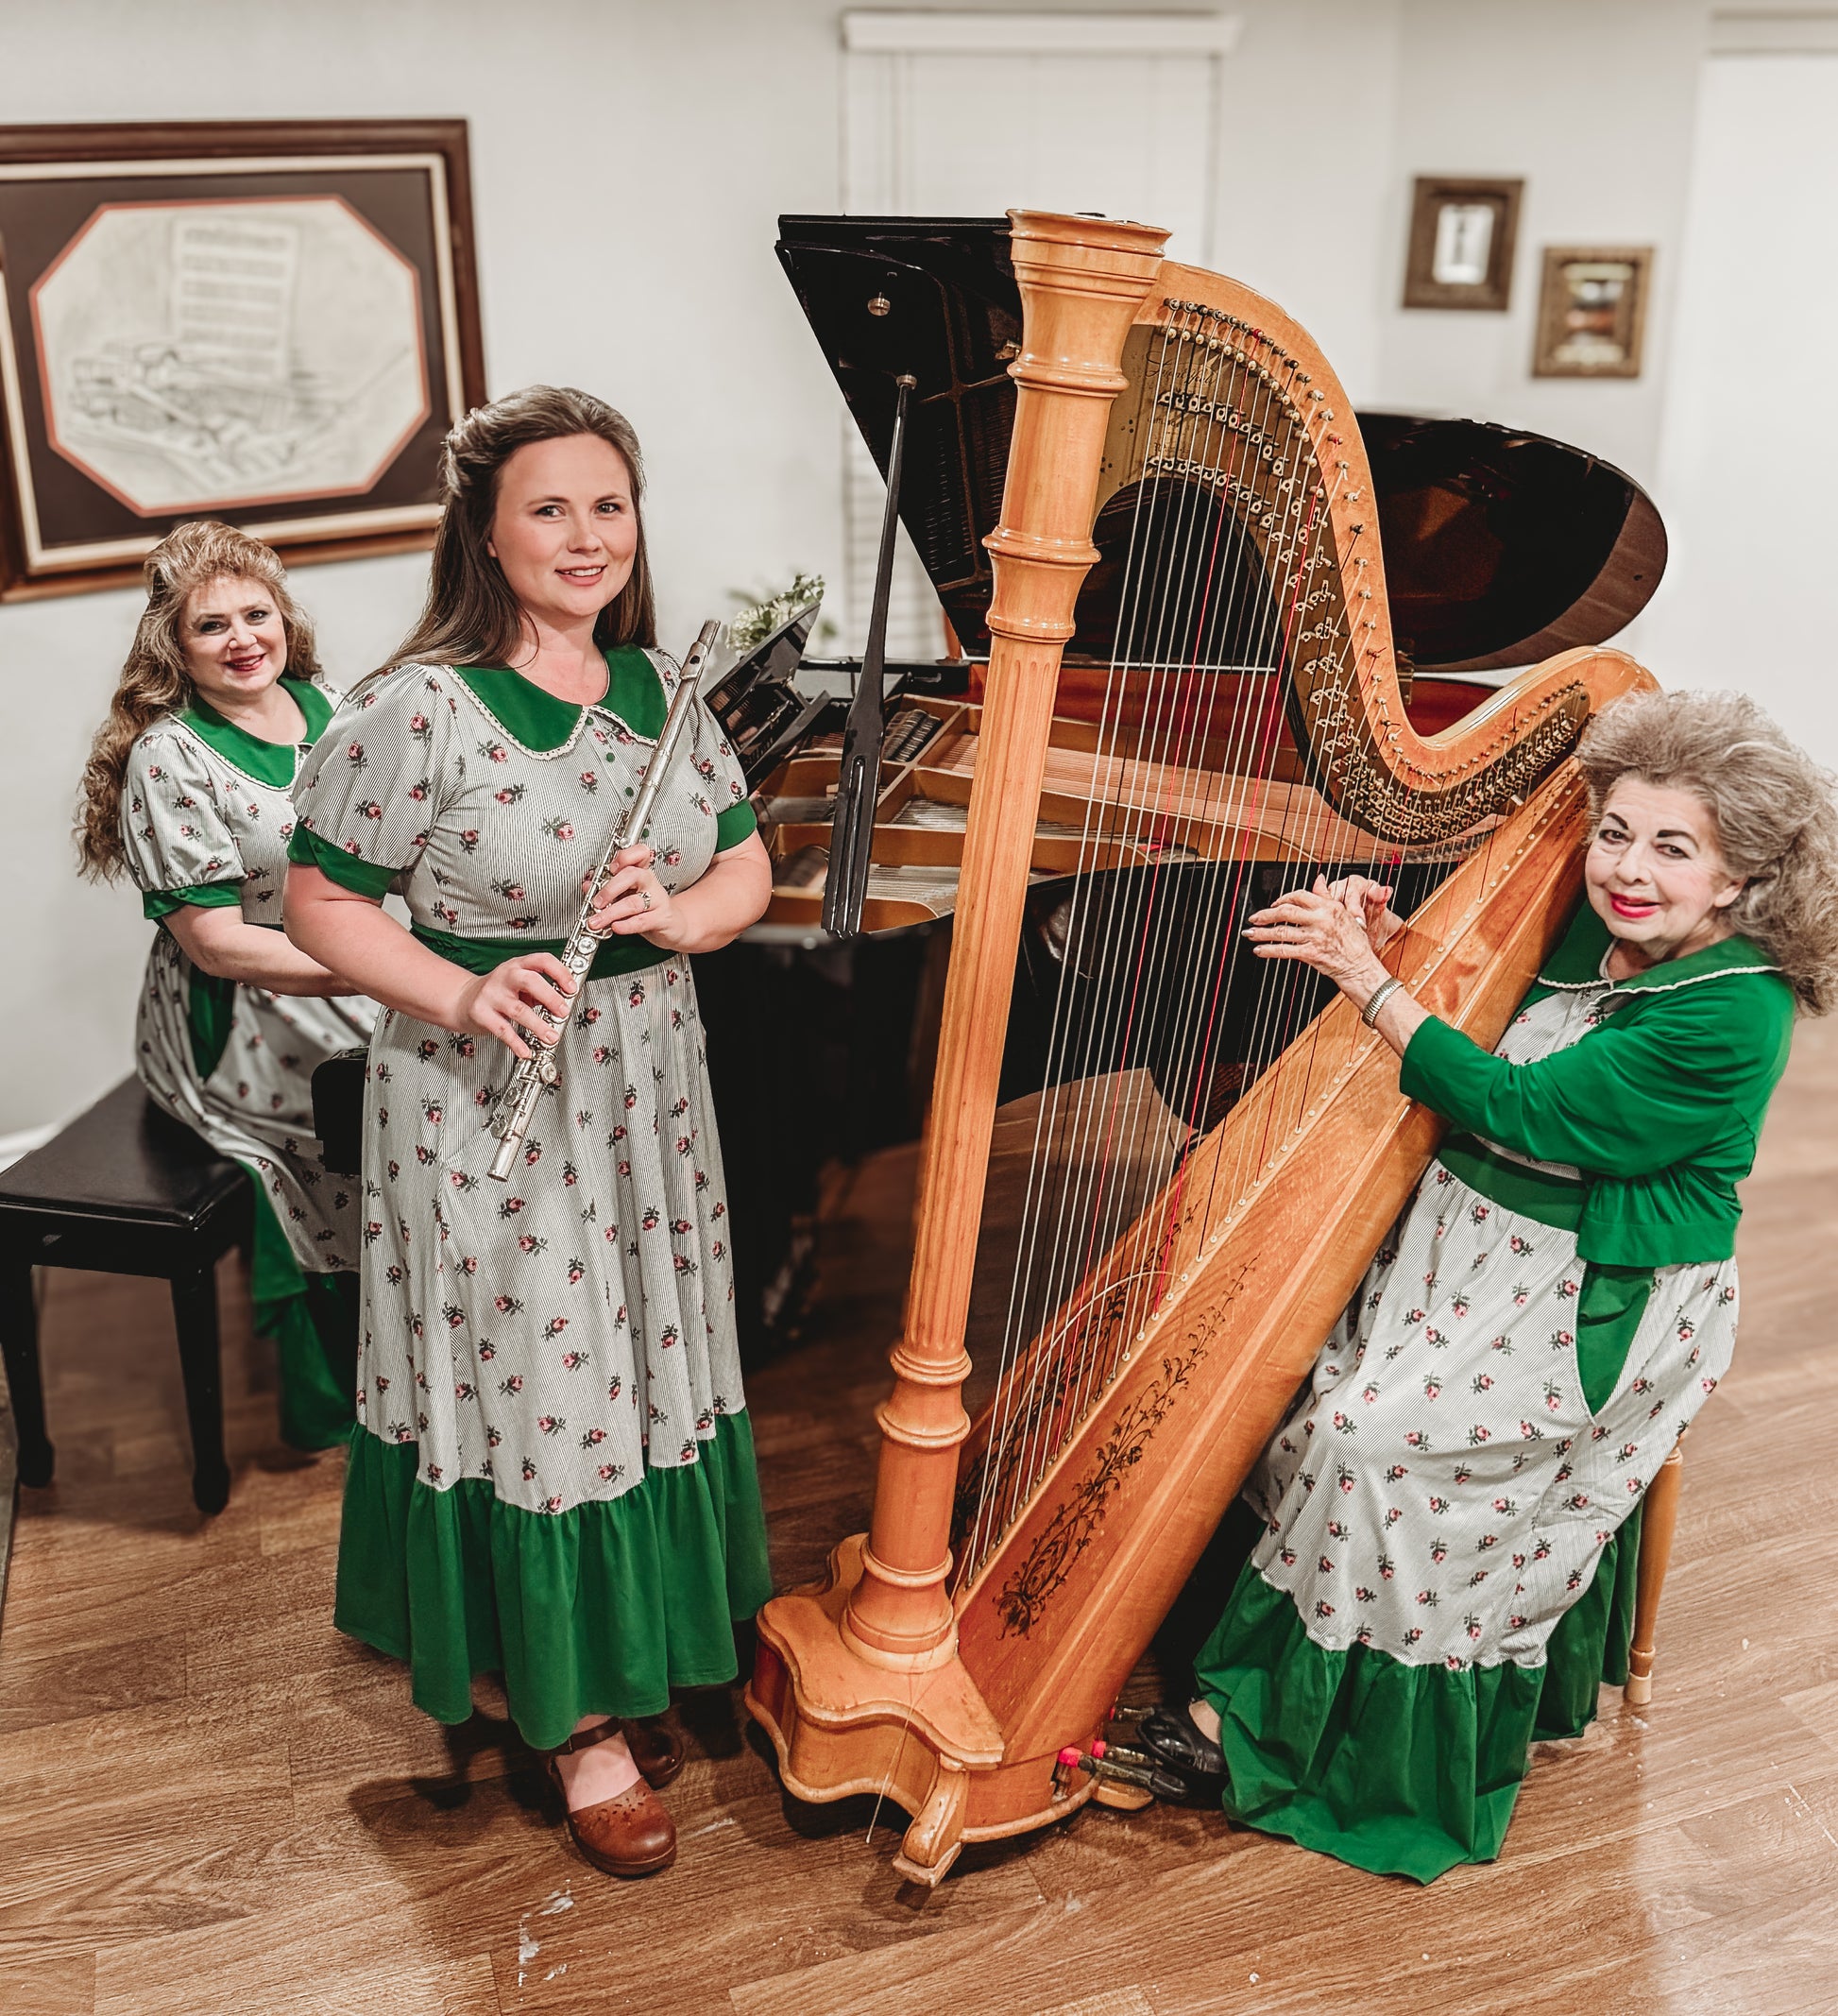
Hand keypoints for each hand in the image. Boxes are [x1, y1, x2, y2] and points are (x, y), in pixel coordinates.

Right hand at [454, 952, 576, 1060]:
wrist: (463, 999)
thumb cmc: (498, 992)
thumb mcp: (519, 984)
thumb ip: (540, 991)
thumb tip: (565, 1004)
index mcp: (518, 965)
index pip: (542, 960)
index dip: (560, 972)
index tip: (572, 988)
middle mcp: (505, 976)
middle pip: (530, 981)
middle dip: (550, 997)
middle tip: (563, 1012)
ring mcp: (491, 994)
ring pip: (518, 1009)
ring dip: (538, 1025)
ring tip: (551, 1037)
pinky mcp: (481, 1013)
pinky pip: (502, 1030)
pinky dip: (516, 1043)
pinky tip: (526, 1051)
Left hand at [585, 843, 678, 944]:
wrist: (671, 926)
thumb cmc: (647, 908)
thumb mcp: (626, 895)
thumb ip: (607, 889)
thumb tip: (587, 886)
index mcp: (641, 871)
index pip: (639, 853)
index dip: (625, 856)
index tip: (611, 867)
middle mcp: (649, 882)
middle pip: (632, 875)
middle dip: (609, 889)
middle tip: (596, 902)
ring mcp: (657, 900)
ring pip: (633, 902)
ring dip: (611, 912)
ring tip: (597, 920)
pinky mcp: (661, 918)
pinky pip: (642, 920)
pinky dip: (627, 925)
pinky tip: (616, 927)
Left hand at [1244, 873, 1392, 999]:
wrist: (1360, 966)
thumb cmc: (1354, 943)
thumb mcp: (1345, 913)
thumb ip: (1327, 896)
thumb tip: (1318, 880)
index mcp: (1329, 907)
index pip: (1300, 896)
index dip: (1283, 898)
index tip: (1273, 904)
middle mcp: (1321, 920)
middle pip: (1286, 912)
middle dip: (1265, 915)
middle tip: (1253, 918)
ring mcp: (1315, 937)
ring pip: (1281, 931)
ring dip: (1262, 933)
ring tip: (1250, 933)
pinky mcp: (1311, 954)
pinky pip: (1284, 950)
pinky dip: (1269, 950)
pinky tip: (1260, 950)